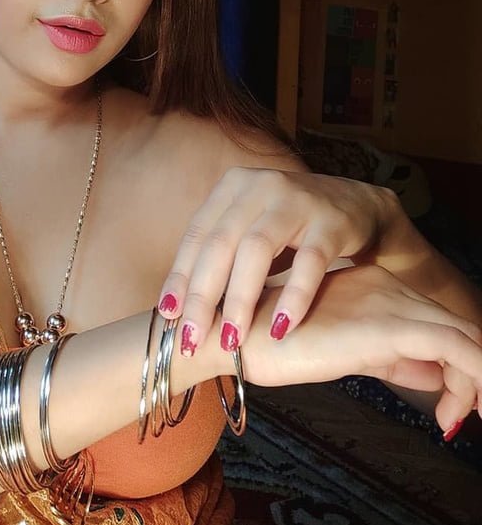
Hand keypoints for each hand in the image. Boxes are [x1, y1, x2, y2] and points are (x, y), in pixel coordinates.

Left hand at [156, 167, 401, 354]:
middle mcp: (260, 185)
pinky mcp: (331, 221)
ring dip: (240, 298)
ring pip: (257, 250)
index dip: (180, 275)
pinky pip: (309, 261)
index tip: (167, 316)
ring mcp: (297, 200)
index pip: (197, 234)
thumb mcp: (249, 227)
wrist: (357, 206)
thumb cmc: (289, 226)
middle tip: (190, 337)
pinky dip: (294, 296)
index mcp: (232, 187)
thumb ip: (219, 255)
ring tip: (232, 338)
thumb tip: (176, 306)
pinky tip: (282, 328)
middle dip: (202, 294)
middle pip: (221, 243)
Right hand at [222, 265, 481, 434]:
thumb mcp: (342, 351)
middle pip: (458, 328)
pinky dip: (475, 380)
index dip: (455, 366)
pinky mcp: (391, 325)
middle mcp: (388, 287)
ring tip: (462, 419)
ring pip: (466, 339)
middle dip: (473, 376)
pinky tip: (458, 417)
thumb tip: (432, 374)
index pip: (435, 322)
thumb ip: (388, 357)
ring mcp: (391, 302)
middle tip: (462, 417)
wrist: (234, 338)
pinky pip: (460, 351)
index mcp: (375, 286)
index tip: (449, 408)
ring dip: (475, 384)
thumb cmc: (271, 346)